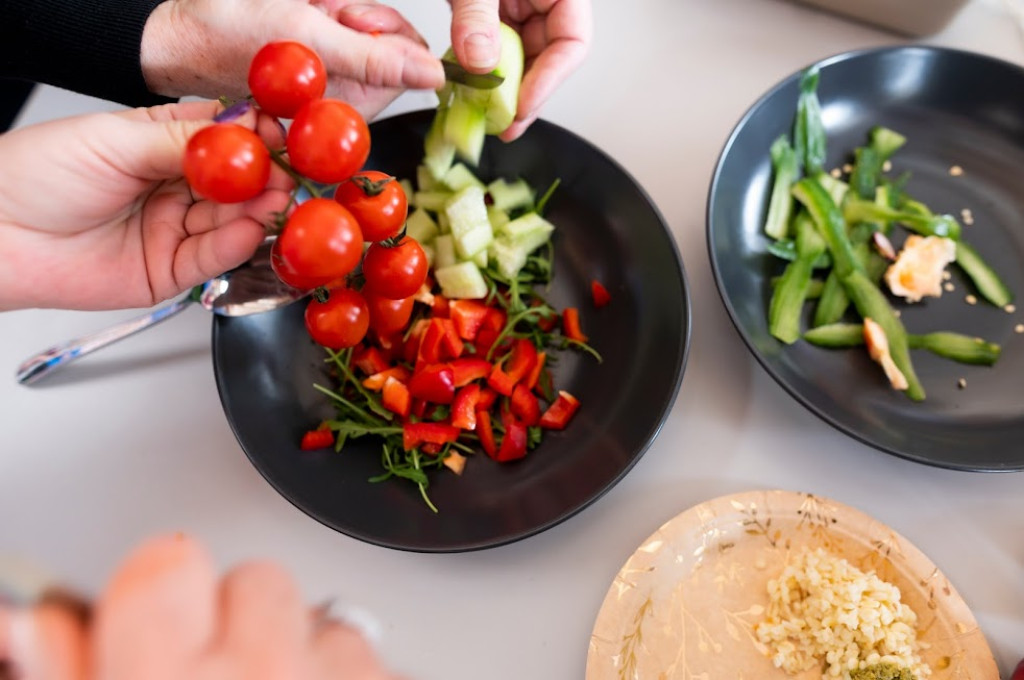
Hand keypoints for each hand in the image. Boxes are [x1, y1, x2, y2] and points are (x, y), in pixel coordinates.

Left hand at [0, 101, 291, 310]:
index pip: (225, 138)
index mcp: (163, 144)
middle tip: (286, 175)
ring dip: (256, 211)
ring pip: (231, 221)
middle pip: (238, 183)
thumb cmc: (35, 174)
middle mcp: (176, 187)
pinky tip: (246, 230)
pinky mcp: (171, 271)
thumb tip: (244, 131)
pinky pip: (211, 258)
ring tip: (273, 201)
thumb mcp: (115, 140)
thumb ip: (184, 141)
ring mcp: (175, 229)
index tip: (281, 136)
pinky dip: (233, 245)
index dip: (256, 136)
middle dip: (265, 178)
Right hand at [0, 534, 402, 679]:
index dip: (157, 592)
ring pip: (324, 616)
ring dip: (301, 655)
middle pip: (255, 580)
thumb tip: (35, 614)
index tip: (156, 619)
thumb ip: (67, 672)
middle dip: (236, 623)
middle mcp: (260, 674)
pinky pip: (373, 656)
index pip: (165, 562)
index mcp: (165, 679)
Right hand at [141, 0, 446, 120]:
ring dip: (339, 4)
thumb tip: (434, 77)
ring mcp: (338, 68)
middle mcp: (351, 90)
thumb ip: (375, 60)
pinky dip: (326, 2)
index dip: (383, 32)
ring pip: (368, 20)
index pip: (408, 63)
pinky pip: (344, 13)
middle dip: (360, 15)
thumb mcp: (309, 42)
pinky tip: (298, 6)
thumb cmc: (232, 37)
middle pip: (392, 39)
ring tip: (303, 8)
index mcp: (354, 102)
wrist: (184, 26)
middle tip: (322, 12)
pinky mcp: (324, 47)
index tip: (349, 19)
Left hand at [448, 0, 591, 139]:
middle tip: (506, 126)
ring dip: (502, 89)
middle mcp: (542, 2)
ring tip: (486, 116)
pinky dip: (481, 72)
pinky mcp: (493, 15)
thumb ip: (477, 13)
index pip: (573, 41)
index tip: (523, 105)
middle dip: (524, 95)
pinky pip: (493, 50)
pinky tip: (470, 92)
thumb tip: (481, 62)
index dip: (551, 79)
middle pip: (547, 58)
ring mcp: (519, 9)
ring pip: (520, 59)